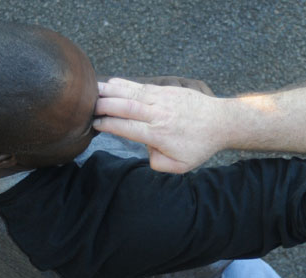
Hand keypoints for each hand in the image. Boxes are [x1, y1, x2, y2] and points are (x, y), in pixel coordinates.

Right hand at [94, 78, 222, 172]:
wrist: (220, 122)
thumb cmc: (200, 146)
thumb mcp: (181, 166)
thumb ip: (159, 164)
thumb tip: (146, 153)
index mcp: (159, 134)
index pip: (125, 128)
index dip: (107, 125)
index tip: (94, 125)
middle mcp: (158, 115)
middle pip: (124, 107)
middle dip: (102, 105)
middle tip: (85, 106)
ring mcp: (162, 99)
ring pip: (130, 92)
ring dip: (108, 90)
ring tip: (90, 90)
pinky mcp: (166, 90)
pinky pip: (141, 85)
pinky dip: (124, 83)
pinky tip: (110, 83)